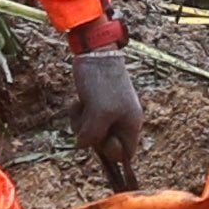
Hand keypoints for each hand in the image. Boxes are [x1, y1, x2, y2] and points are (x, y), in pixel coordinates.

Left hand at [64, 24, 148, 186]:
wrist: (95, 54)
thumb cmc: (103, 83)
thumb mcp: (100, 113)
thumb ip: (93, 136)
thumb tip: (82, 146)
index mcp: (130, 124)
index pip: (125, 154)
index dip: (111, 154)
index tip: (101, 142)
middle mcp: (120, 121)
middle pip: (104, 146)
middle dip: (91, 136)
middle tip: (88, 121)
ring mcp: (107, 113)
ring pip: (90, 133)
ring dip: (81, 124)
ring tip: (82, 107)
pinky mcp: (94, 105)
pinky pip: (84, 120)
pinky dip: (78, 114)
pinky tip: (78, 101)